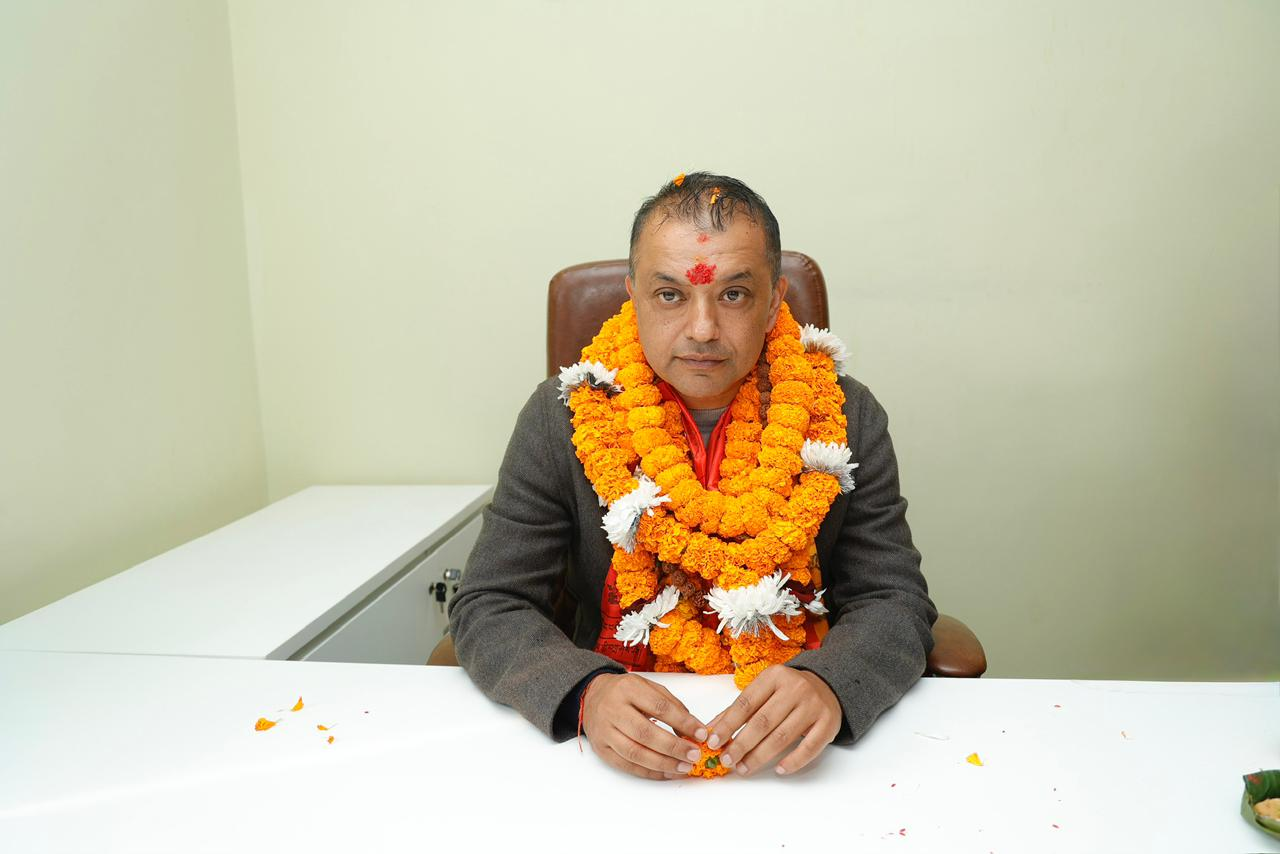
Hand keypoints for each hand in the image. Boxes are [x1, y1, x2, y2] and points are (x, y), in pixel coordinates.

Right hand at [581, 672, 708, 780]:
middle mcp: (613, 709)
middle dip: (674, 747)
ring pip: (635, 753)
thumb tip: (693, 730)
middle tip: (694, 755)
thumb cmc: (626, 692)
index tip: (701, 733)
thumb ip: (672, 706)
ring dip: (663, 764)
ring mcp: (604, 731)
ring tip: (684, 767)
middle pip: (645, 733)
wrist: (592, 696)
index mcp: (628, 688)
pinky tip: (666, 772)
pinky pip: (626, 765)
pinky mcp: (601, 749)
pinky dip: (649, 772)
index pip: (659, 707)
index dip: (683, 722)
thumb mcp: (649, 688)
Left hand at [705, 665, 841, 776]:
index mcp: (774, 676)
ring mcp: (814, 706)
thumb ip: (738, 709)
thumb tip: (711, 730)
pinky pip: (809, 748)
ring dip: (760, 756)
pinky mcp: (828, 723)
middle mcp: (795, 688)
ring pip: (782, 737)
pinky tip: (779, 770)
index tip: (713, 741)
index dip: (728, 724)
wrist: (827, 685)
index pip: (746, 703)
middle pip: (762, 722)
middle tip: (726, 761)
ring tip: (744, 768)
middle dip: (741, 744)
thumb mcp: (764, 690)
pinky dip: (793, 761)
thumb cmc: (787, 691)